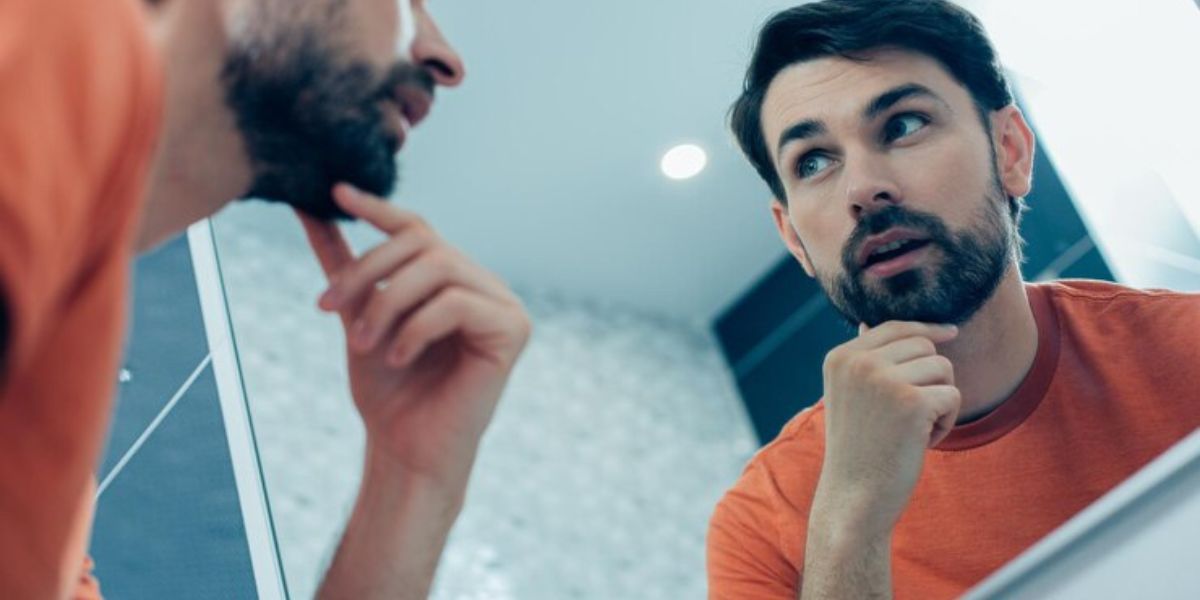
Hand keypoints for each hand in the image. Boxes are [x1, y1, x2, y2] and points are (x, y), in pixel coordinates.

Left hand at [297, 184, 530, 492]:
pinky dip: (416, 328)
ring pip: (438, 269)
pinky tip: (398, 358)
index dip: (379, 207)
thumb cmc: (387, 391)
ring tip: (361, 343)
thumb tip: (311, 209)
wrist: (406, 450)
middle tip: (327, 307)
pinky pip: (455, 303)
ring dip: (386, 303)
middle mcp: (484, 284)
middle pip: (423, 243)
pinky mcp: (513, 330)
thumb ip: (344, 265)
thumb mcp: (356, 316)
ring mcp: (504, 305)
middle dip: (368, 271)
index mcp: (454, 279)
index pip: (418, 228)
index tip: (336, 193)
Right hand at [814, 321, 960, 541]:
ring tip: (914, 429)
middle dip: (931, 376)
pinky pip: (953, 395)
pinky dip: (946, 422)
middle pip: (924, 345)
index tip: (952, 332)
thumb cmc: (857, 449)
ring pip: (943, 368)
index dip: (927, 328)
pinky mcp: (911, 402)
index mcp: (840, 358)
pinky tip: (922, 442)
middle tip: (913, 414)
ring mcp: (883, 380)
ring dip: (940, 400)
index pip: (894, 327)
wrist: (854, 498)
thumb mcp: (849, 395)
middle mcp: (858, 363)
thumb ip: (862, 360)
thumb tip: (866, 323)